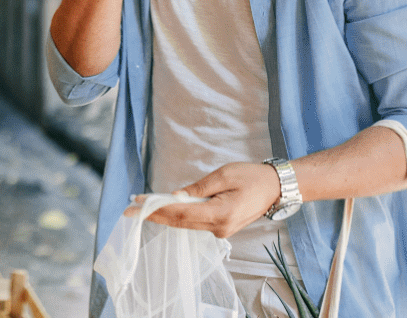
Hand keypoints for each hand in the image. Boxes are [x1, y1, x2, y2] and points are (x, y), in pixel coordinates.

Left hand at [124, 162, 280, 238]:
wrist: (276, 188)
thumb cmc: (252, 176)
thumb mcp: (223, 175)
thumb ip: (198, 188)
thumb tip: (175, 196)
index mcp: (221, 214)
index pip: (181, 213)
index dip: (157, 209)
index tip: (137, 205)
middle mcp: (219, 228)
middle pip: (180, 222)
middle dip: (154, 215)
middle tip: (130, 210)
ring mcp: (221, 231)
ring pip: (186, 224)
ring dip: (163, 217)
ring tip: (141, 209)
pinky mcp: (221, 228)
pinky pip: (194, 223)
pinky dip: (178, 217)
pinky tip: (163, 211)